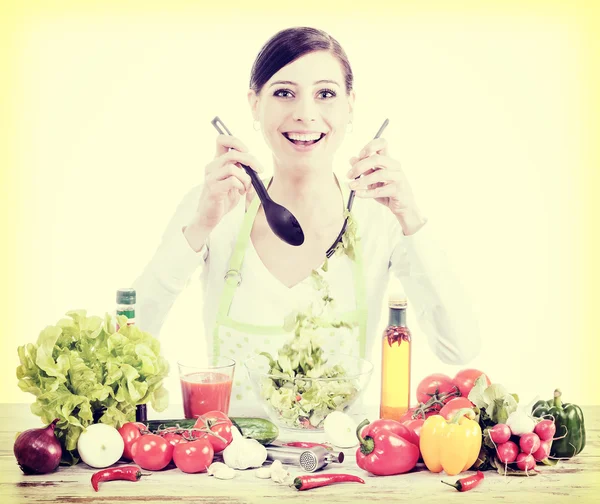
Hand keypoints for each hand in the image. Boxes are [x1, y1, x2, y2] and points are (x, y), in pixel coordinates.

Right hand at [184, 135, 263, 249]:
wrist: (210, 216)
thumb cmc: (223, 199)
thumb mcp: (234, 181)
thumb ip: (241, 171)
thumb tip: (255, 165)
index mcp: (216, 162)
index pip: (221, 140)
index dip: (236, 141)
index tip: (247, 151)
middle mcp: (212, 167)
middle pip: (233, 153)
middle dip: (251, 160)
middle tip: (259, 169)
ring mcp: (211, 177)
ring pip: (233, 167)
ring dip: (246, 178)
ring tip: (245, 187)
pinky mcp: (213, 189)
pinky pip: (232, 181)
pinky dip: (241, 186)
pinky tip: (240, 192)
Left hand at [347, 137, 425, 234]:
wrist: (402, 206)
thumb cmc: (386, 190)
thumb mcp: (372, 179)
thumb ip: (364, 169)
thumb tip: (352, 159)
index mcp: (388, 160)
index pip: (382, 144)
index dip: (370, 147)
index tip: (359, 155)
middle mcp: (394, 166)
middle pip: (377, 159)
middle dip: (360, 166)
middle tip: (349, 175)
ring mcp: (398, 177)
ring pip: (380, 174)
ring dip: (362, 181)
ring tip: (351, 186)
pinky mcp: (398, 190)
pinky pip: (380, 190)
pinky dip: (367, 193)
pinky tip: (358, 194)